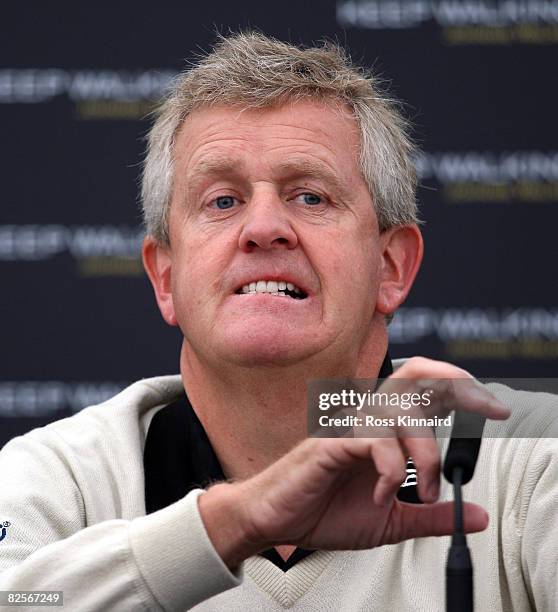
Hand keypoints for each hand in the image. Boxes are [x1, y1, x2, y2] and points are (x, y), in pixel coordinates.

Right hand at [199, 357, 509, 567]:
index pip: (421, 391)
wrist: (276, 520)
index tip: (492, 407)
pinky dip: (390, 470)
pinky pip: (375, 441)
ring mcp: (348, 427)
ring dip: (425, 455)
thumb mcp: (389, 520)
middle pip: (416, 378)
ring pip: (402, 414)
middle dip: (457, 384)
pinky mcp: (331, 442)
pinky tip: (380, 495)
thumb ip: (430, 516)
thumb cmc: (322, 511)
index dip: (458, 387)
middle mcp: (367, 419)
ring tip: (424, 490)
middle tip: (488, 408)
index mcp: (382, 430)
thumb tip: (474, 514)